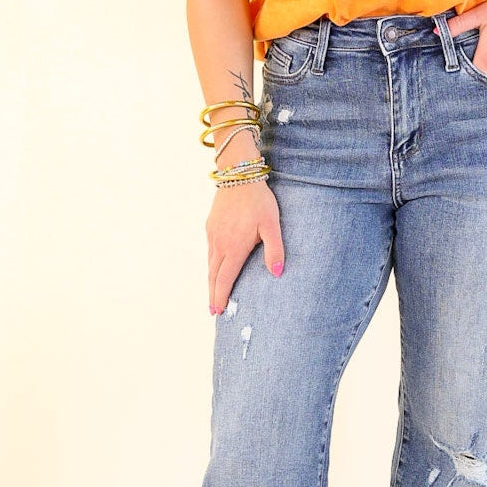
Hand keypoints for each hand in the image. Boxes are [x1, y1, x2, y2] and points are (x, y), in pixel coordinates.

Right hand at [207, 179, 284, 313]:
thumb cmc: (258, 201)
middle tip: (213, 311)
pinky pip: (210, 252)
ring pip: (210, 264)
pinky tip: (215, 268)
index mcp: (234, 247)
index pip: (225, 279)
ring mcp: (213, 235)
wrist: (237, 175)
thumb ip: (275, 249)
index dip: (221, 296)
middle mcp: (220, 244)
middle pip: (214, 275)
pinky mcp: (210, 227)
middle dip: (213, 295)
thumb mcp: (272, 224)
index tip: (219, 311)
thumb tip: (277, 273)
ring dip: (211, 281)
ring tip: (213, 294)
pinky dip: (211, 265)